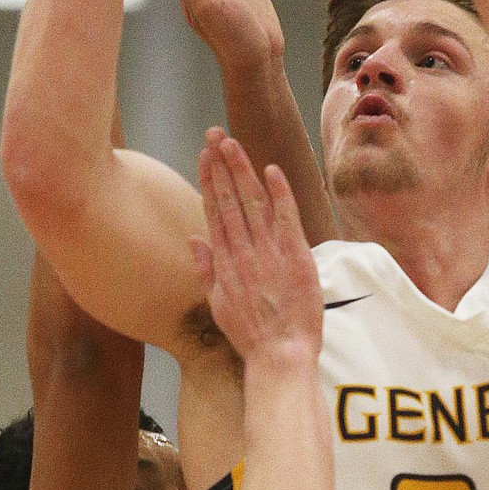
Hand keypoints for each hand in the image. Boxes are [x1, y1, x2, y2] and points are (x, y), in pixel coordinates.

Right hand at [190, 128, 321, 365]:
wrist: (280, 355)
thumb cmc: (251, 335)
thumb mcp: (218, 304)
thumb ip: (205, 269)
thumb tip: (193, 239)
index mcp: (224, 263)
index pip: (215, 212)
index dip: (209, 181)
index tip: (204, 157)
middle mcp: (243, 253)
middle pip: (230, 200)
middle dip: (221, 165)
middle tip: (215, 134)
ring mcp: (268, 254)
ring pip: (252, 203)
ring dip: (242, 170)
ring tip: (232, 143)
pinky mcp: (295, 258)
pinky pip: (286, 219)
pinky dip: (279, 194)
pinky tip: (271, 170)